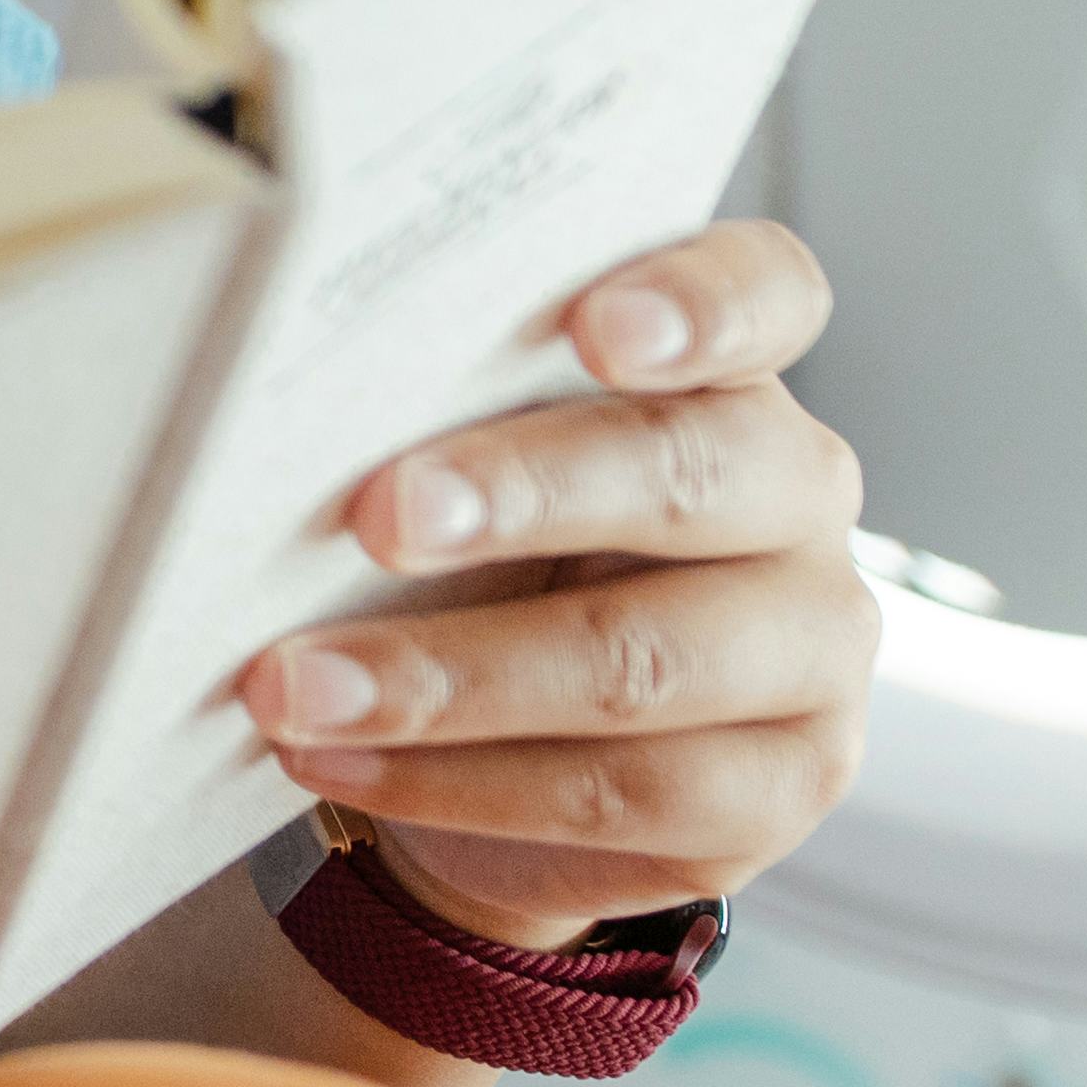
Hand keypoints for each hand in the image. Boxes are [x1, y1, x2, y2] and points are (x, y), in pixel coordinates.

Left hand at [243, 219, 872, 952]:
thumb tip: (273, 408)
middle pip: (690, 473)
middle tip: (378, 515)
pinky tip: (336, 759)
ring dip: (448, 678)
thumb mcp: (454, 458)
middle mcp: (800, 493)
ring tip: (296, 686)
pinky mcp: (783, 788)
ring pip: (646, 659)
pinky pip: (620, 792)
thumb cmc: (473, 555)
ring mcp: (814, 648)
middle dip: (522, 494)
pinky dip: (454, 782)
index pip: (767, 294)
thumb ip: (422, 410)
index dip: (698, 304)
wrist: (505, 751)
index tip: (592, 327)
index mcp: (732, 371)